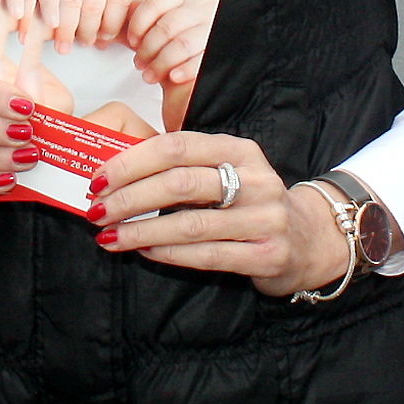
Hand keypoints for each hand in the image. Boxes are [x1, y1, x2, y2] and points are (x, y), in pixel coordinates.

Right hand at [34, 0, 132, 52]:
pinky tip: (25, 25)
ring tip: (59, 45)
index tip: (98, 41)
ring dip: (60, 26)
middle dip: (84, 31)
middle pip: (89, 3)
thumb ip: (104, 10)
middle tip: (74, 47)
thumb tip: (104, 43)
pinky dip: (26, 7)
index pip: (116, 0)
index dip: (110, 25)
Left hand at [85, 132, 350, 297]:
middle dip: (129, 197)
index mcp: (238, 149)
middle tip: (96, 211)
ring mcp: (266, 218)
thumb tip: (114, 172)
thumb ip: (182, 166)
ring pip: (190, 224)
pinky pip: (207, 255)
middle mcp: (255, 179)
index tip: (98, 178)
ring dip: (141, 230)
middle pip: (180, 183)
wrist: (308, 240)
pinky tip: (143, 250)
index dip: (131, 162)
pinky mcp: (268, 255)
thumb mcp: (224, 171)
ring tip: (110, 236)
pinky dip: (168, 253)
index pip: (175, 147)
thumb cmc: (248, 202)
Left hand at [122, 0, 218, 89]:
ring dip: (161, 63)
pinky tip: (173, 77)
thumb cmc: (193, 26)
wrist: (233, 37)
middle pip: (167, 27)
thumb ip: (150, 12)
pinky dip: (185, 69)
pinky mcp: (225, 48)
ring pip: (182, 44)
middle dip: (148, 49)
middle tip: (139, 64)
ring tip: (150, 75)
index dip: (138, 24)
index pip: (155, 2)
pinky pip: (202, 60)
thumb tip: (126, 11)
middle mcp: (202, 6)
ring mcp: (215, 26)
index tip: (131, 41)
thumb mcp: (174, 10)